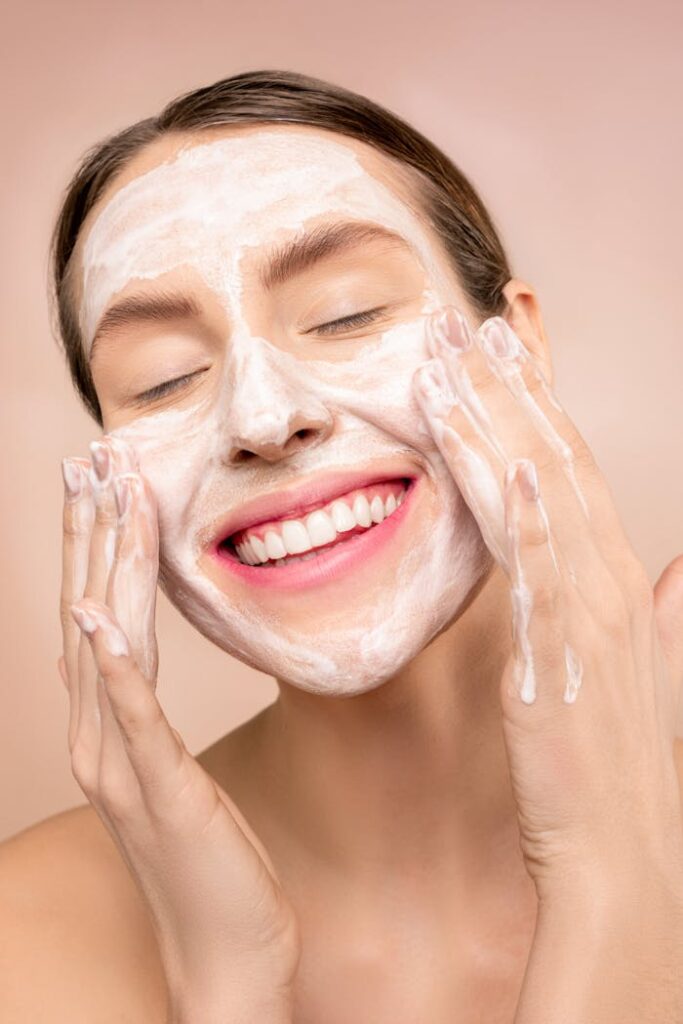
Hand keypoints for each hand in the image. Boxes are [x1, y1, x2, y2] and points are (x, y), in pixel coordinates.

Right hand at [59, 435, 298, 1021]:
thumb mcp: (178, 772)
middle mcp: (98, 741)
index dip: (97, 544)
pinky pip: (131, 717)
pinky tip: (100, 614)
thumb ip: (152, 716)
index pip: (98, 616)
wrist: (226, 954)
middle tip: (91, 459)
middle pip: (87, 614)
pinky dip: (112, 664)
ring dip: (103, 568)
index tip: (105, 478)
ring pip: (102, 647)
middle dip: (89, 532)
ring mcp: (121, 769)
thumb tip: (142, 658)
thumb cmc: (213, 859)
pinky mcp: (160, 794)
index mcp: (109, 729)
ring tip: (103, 499)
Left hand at [412, 307, 682, 904]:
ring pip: (543, 496)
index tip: (495, 350)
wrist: (619, 856)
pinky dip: (532, 517)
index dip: (533, 403)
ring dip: (497, 426)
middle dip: (509, 388)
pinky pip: (546, 573)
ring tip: (452, 362)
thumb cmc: (608, 764)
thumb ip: (652, 610)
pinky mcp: (563, 655)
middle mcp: (610, 580)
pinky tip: (512, 468)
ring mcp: (591, 613)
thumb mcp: (630, 670)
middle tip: (465, 322)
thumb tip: (675, 570)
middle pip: (557, 460)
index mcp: (615, 578)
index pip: (569, 467)